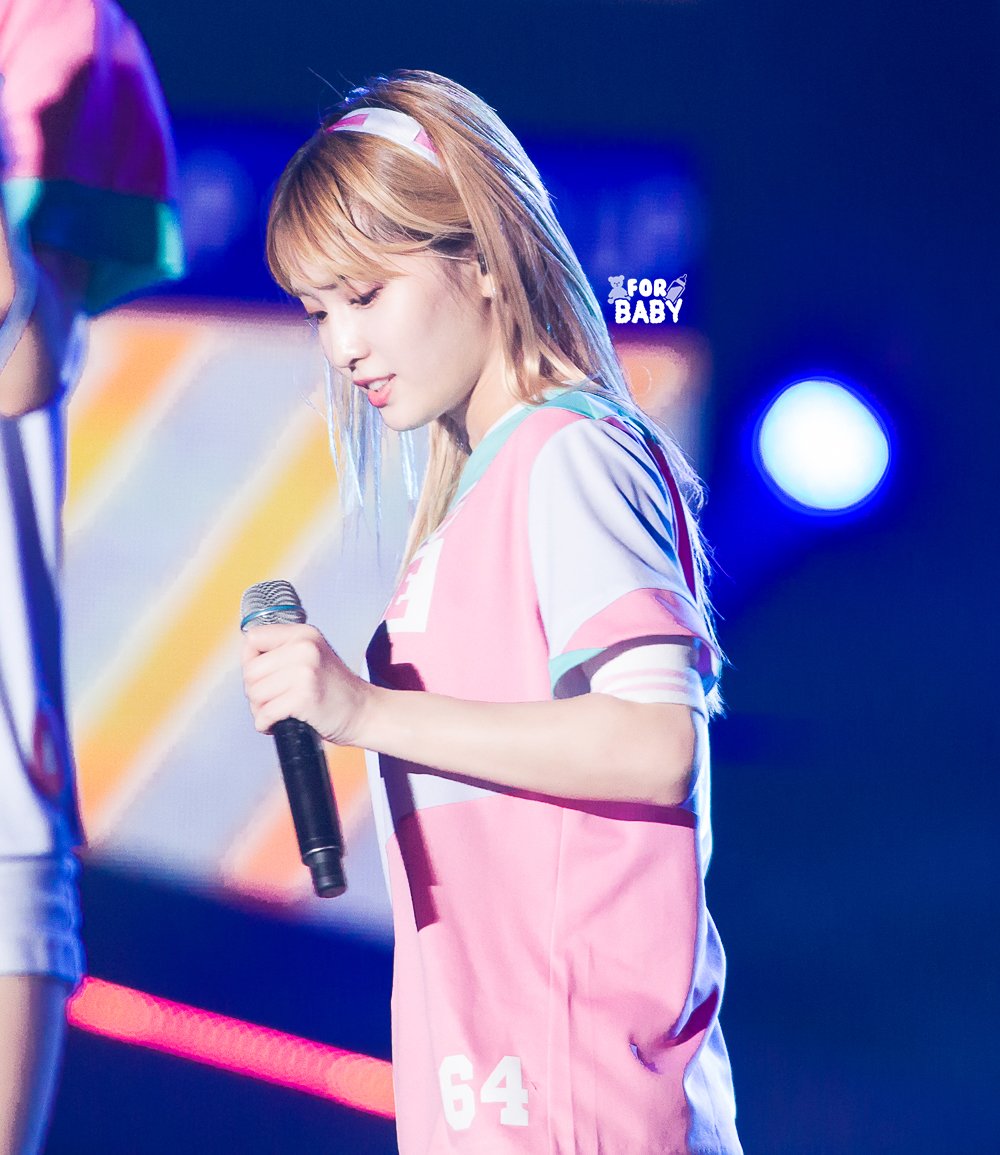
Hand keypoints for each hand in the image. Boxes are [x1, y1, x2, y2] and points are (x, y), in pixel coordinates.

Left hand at [240, 623, 368, 745]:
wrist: (364, 712)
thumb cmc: (332, 690)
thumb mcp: (311, 657)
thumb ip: (282, 653)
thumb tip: (245, 665)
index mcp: (303, 634)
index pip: (252, 638)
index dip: (252, 662)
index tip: (268, 678)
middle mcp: (303, 647)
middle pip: (250, 671)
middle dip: (256, 693)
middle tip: (274, 702)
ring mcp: (304, 671)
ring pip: (255, 694)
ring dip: (261, 711)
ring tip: (280, 712)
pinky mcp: (304, 697)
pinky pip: (265, 714)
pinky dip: (266, 725)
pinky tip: (280, 724)